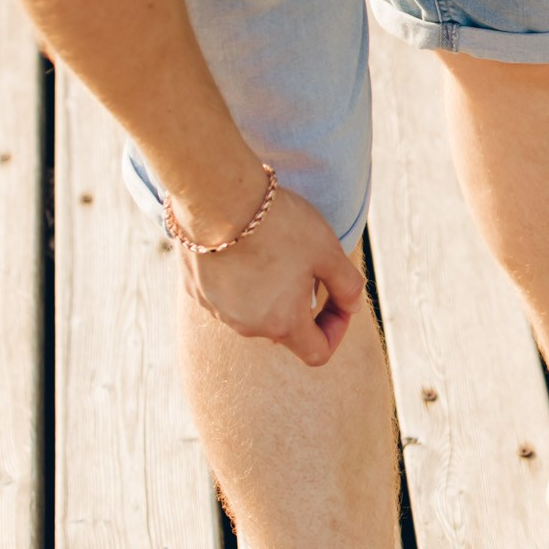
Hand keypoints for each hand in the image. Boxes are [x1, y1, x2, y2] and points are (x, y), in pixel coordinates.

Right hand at [180, 182, 364, 365]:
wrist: (216, 196)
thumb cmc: (278, 225)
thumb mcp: (328, 251)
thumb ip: (348, 286)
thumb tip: (352, 305)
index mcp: (282, 324)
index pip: (317, 352)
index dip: (336, 331)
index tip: (340, 303)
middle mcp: (246, 326)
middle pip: (284, 329)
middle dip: (302, 305)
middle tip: (309, 267)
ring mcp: (216, 309)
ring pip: (253, 310)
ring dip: (270, 291)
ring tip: (276, 251)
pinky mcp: (196, 289)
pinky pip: (226, 293)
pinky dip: (241, 278)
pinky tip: (245, 246)